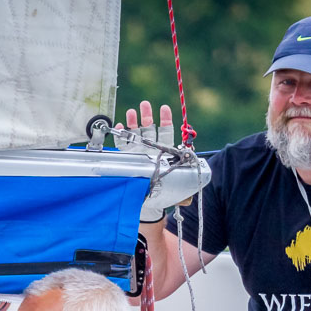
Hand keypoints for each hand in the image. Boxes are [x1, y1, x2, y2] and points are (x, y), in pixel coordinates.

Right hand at [116, 102, 176, 222]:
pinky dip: (120, 135)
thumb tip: (190, 194)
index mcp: (164, 153)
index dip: (166, 120)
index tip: (164, 108)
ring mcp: (137, 152)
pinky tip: (120, 127)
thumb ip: (183, 190)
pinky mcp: (126, 158)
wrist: (146, 206)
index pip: (166, 133)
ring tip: (133, 111)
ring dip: (134, 121)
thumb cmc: (163, 196)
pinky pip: (122, 144)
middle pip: (150, 129)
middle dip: (147, 115)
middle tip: (145, 104)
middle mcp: (151, 150)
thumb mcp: (176, 192)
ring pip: (135, 133)